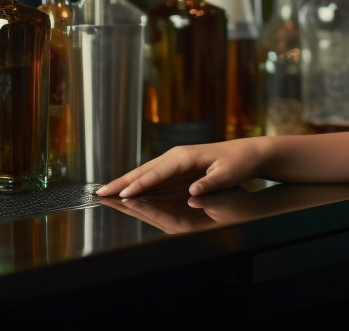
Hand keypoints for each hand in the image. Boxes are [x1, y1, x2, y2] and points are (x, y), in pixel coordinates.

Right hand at [94, 137, 266, 198]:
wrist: (248, 153)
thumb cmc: (238, 163)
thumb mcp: (228, 174)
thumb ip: (210, 183)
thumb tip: (193, 192)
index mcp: (185, 156)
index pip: (156, 173)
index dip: (139, 184)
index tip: (123, 194)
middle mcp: (176, 156)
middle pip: (144, 171)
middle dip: (122, 182)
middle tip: (100, 193)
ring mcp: (174, 161)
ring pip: (145, 173)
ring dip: (124, 182)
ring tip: (105, 192)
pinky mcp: (176, 168)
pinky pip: (152, 177)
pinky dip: (137, 183)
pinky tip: (125, 191)